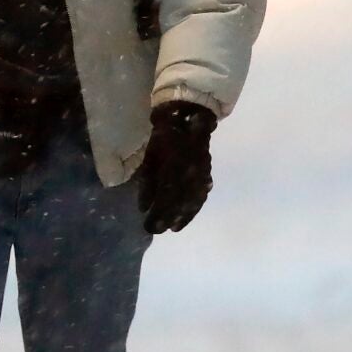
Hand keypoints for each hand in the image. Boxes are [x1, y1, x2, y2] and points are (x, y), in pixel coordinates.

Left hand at [136, 101, 216, 233]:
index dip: (157, 216)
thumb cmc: (164, 139)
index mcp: (173, 170)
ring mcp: (201, 175)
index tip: (148, 227)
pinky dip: (195, 207)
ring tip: (175, 228)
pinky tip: (189, 213)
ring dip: (184, 217)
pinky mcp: (207, 174)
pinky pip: (202, 194)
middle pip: (180, 204)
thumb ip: (147, 184)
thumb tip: (144, 208)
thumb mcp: (149, 159)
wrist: (190, 120)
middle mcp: (189, 175)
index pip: (165, 199)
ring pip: (193, 202)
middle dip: (169, 219)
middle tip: (159, 231)